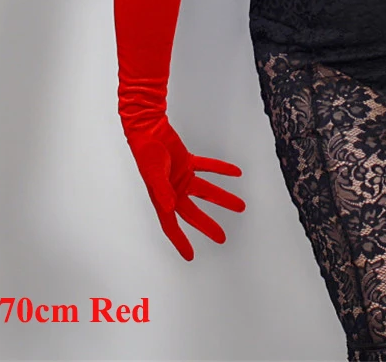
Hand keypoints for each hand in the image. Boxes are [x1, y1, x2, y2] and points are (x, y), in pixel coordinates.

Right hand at [125, 117, 245, 260]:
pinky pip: (208, 167)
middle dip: (208, 225)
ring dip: (222, 198)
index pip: (171, 225)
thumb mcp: (154, 173)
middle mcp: (173, 190)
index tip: (190, 256)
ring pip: (206, 191)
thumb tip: (171, 207)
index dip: (180, 241)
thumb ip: (162, 190)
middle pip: (193, 212)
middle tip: (221, 237)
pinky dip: (221, 170)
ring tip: (240, 205)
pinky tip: (236, 173)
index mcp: (162, 198)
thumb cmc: (146, 151)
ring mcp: (181, 177)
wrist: (148, 129)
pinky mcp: (188, 162)